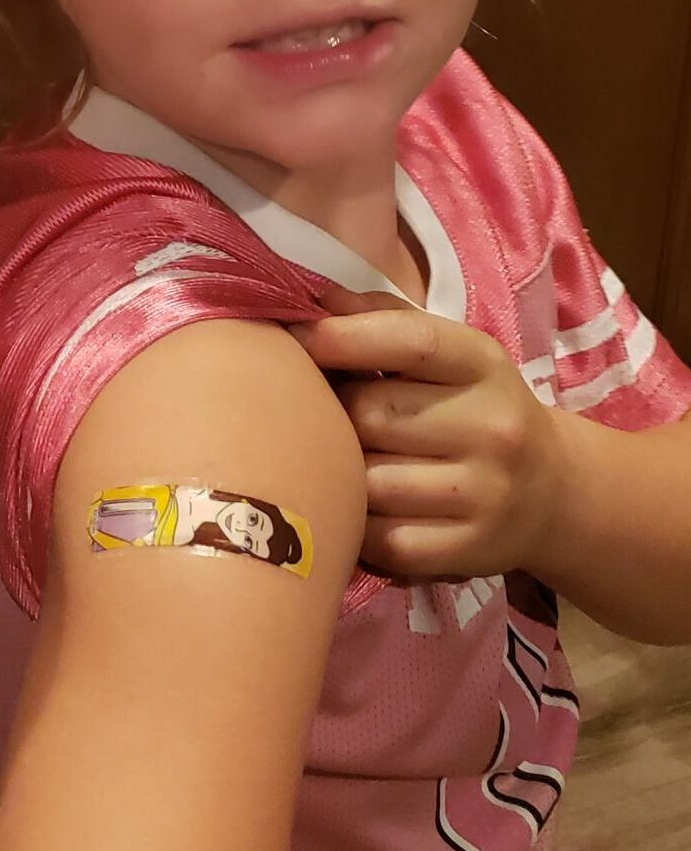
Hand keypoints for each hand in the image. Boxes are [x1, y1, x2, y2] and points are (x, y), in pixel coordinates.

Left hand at [290, 305, 569, 581]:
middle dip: (333, 411)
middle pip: (371, 414)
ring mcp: (485, 495)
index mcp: (483, 365)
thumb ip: (380, 318)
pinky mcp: (467, 552)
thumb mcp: (449, 353)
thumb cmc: (473, 406)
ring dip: (341, 470)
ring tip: (342, 460)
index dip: (341, 338)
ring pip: (366, 480)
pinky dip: (356, 523)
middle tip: (324, 412)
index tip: (295, 340)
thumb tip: (310, 298)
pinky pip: (379, 537)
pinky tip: (360, 506)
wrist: (555, 494)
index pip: (410, 342)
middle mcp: (493, 429)